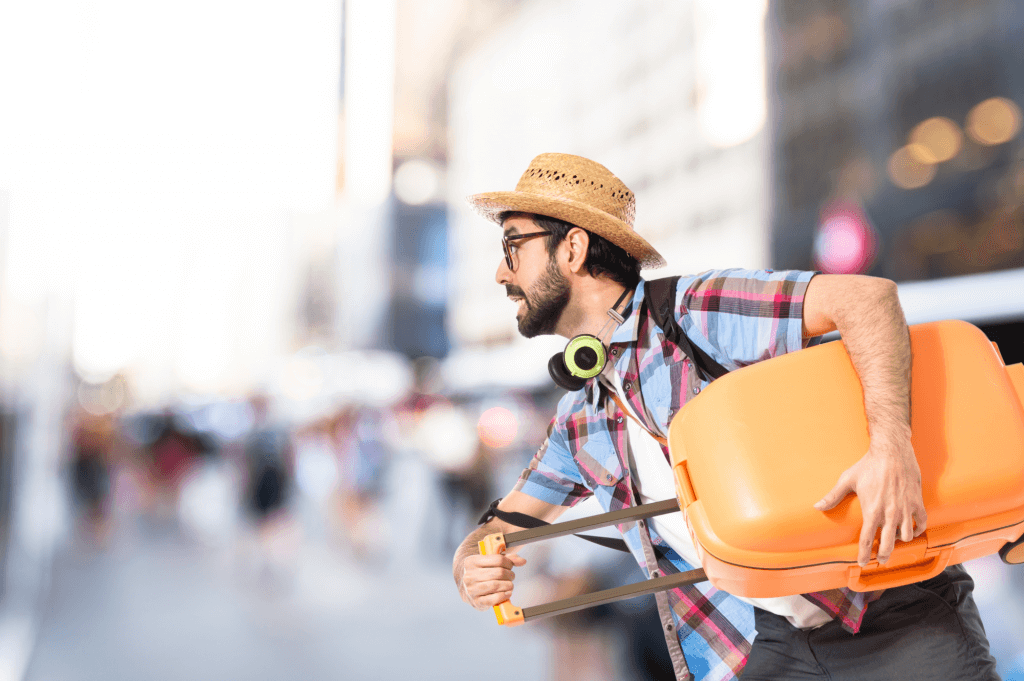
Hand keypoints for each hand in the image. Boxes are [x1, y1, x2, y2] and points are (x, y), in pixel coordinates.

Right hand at [459, 551, 526, 609]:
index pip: (497, 559)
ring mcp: (471, 589)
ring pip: (496, 586)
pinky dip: (504, 596)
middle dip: (510, 575)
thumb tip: (522, 561)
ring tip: (510, 585)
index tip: (510, 566)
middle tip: (511, 576)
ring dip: (508, 585)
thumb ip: (507, 558)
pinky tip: (507, 593)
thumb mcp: (490, 562)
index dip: (509, 562)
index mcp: (471, 561)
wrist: (468, 589)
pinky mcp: (477, 602)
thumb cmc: (482, 573)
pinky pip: (494, 599)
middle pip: (498, 573)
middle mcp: (469, 575)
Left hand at [814, 435, 927, 565]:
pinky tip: (911, 530)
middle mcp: (889, 514)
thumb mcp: (847, 480)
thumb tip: (816, 507)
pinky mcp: (916, 502)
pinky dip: (917, 529)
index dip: (863, 555)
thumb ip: (833, 496)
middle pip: (887, 544)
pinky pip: (921, 523)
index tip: (862, 563)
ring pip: (906, 536)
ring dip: (899, 541)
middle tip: (880, 560)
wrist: (892, 452)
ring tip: (894, 541)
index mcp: (871, 511)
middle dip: (883, 555)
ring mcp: (905, 509)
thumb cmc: (868, 465)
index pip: (866, 541)